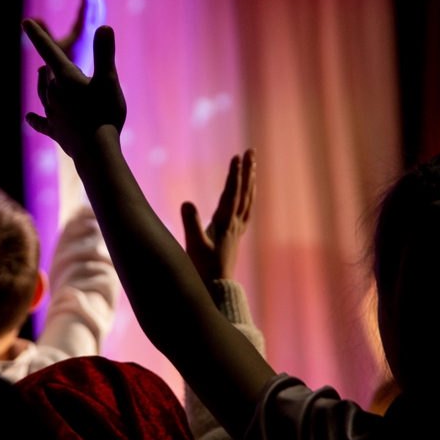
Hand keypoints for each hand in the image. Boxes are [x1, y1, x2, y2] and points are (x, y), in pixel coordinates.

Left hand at [23, 21, 125, 156]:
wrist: (96, 152)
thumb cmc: (104, 114)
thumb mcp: (109, 80)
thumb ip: (104, 53)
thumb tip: (104, 26)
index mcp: (66, 78)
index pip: (50, 50)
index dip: (38, 35)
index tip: (25, 21)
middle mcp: (54, 94)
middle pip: (48, 75)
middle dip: (48, 65)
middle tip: (48, 57)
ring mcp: (53, 114)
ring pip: (43, 94)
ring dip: (42, 84)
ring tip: (41, 75)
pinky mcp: (56, 132)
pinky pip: (41, 123)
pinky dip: (35, 119)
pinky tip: (29, 118)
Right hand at [34, 0, 106, 74]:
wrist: (83, 96)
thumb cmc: (65, 76)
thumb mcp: (51, 53)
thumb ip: (42, 34)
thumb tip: (28, 20)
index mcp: (83, 34)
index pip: (87, 8)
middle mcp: (90, 36)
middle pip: (95, 9)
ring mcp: (92, 41)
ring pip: (97, 17)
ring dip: (95, 3)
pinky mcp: (91, 46)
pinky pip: (94, 25)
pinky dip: (93, 14)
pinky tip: (92, 14)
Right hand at [182, 149, 256, 282]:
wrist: (216, 287)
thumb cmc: (203, 268)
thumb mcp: (193, 246)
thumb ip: (190, 223)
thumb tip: (186, 202)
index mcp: (225, 224)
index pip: (231, 193)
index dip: (234, 174)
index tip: (237, 157)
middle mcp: (235, 224)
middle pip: (243, 192)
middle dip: (247, 171)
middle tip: (250, 151)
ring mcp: (237, 229)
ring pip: (247, 200)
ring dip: (250, 181)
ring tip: (253, 165)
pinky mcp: (235, 235)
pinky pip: (246, 210)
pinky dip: (249, 197)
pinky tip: (249, 193)